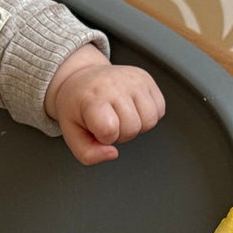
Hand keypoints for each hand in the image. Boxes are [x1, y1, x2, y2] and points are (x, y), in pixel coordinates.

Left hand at [45, 45, 165, 164]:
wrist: (81, 78)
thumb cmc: (77, 107)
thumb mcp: (72, 134)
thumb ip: (88, 154)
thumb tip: (113, 154)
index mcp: (93, 98)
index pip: (110, 130)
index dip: (104, 138)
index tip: (96, 127)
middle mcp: (115, 85)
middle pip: (133, 128)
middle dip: (121, 134)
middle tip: (108, 121)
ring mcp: (134, 80)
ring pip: (150, 121)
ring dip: (137, 126)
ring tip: (121, 116)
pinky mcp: (147, 79)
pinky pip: (159, 109)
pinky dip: (147, 115)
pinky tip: (132, 108)